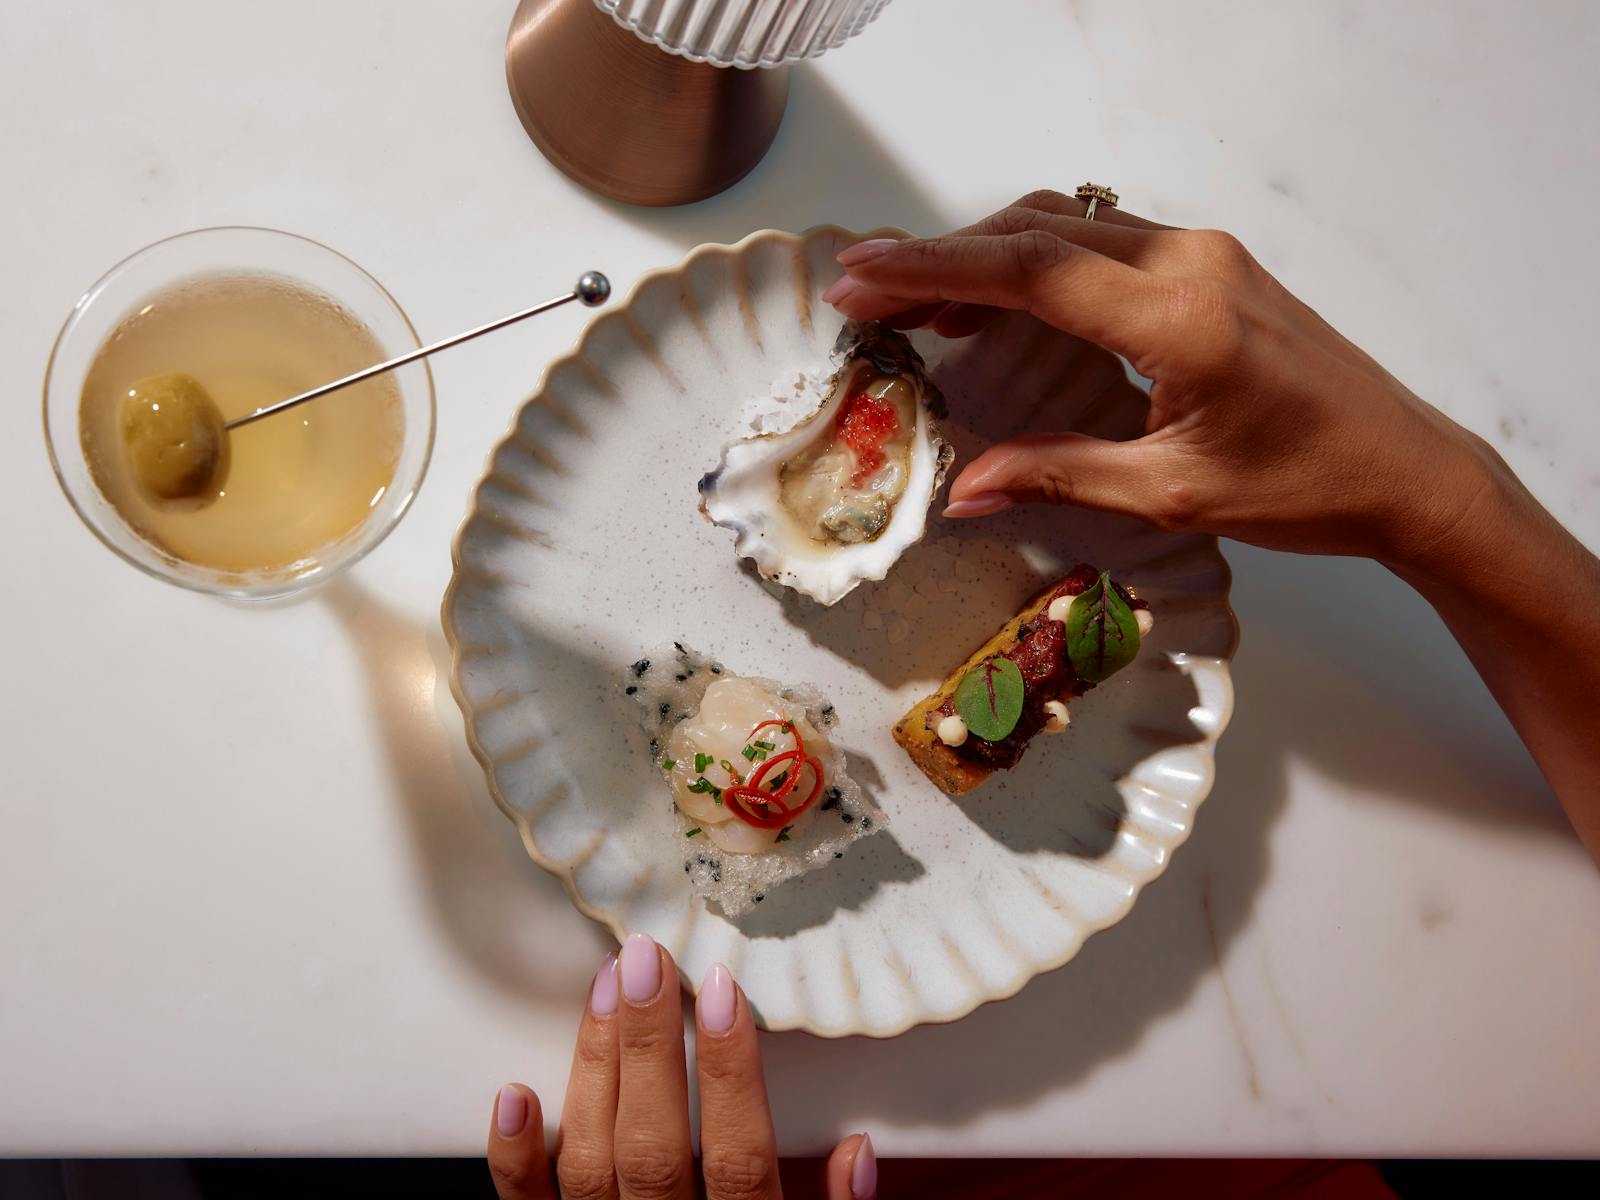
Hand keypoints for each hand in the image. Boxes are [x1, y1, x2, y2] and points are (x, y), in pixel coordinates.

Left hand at [488, 934, 875, 1199]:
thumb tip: (858, 1153)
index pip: (740, 1158)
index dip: (732, 1074)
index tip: (725, 994)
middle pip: (655, 1147)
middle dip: (648, 1047)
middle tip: (646, 963)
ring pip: (592, 1162)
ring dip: (595, 1070)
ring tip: (603, 990)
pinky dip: (515, 1160)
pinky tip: (514, 1097)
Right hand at [826, 189, 1599, 855]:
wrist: (1406, 468)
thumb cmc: (1302, 488)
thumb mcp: (1170, 493)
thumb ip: (1058, 474)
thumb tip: (960, 491)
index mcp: (1180, 315)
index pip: (1033, 269)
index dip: (935, 272)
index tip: (860, 279)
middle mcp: (1189, 261)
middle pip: (1040, 230)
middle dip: (943, 254)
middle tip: (862, 284)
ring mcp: (1204, 254)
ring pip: (1069, 224)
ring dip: (987, 252)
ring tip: (913, 296)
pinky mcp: (1210, 266)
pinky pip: (1103, 241)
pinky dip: (1036, 260)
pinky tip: (996, 301)